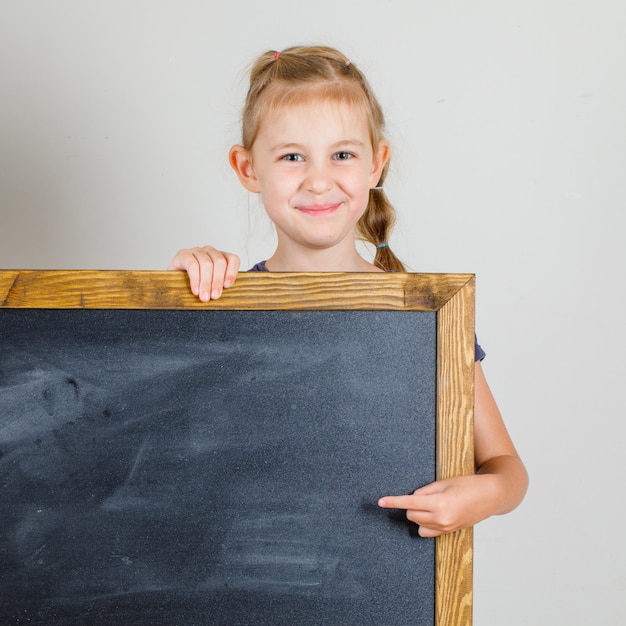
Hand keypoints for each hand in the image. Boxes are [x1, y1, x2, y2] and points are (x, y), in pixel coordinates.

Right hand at [167, 246, 239, 300]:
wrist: (173, 284)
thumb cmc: (195, 286)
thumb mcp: (211, 286)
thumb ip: (220, 287)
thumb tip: (224, 295)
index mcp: (221, 257)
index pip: (233, 259)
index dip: (232, 272)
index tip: (227, 286)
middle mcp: (209, 251)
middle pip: (219, 262)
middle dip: (217, 281)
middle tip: (214, 296)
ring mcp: (196, 251)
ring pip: (206, 263)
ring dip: (206, 283)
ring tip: (204, 297)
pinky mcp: (183, 254)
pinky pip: (192, 265)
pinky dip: (195, 279)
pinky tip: (195, 290)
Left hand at [378, 474, 502, 537]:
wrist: (490, 496)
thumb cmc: (468, 484)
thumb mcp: (444, 483)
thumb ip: (425, 491)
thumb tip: (412, 498)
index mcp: (439, 503)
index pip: (409, 503)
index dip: (392, 502)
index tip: (380, 502)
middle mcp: (441, 518)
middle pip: (411, 514)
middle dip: (411, 505)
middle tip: (426, 494)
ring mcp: (446, 528)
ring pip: (418, 523)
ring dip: (418, 513)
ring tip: (432, 503)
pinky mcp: (449, 532)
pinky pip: (427, 531)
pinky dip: (425, 523)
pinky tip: (433, 514)